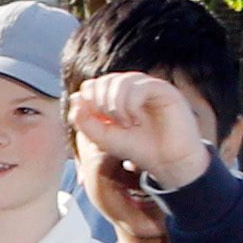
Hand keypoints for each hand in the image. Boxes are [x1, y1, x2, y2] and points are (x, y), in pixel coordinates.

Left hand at [69, 68, 213, 196]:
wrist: (167, 161)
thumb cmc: (137, 148)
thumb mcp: (102, 137)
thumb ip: (84, 120)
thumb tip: (76, 97)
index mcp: (116, 95)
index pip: (91, 86)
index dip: (88, 103)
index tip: (99, 123)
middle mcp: (131, 87)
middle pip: (102, 81)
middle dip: (100, 104)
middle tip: (113, 124)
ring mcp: (147, 86)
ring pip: (119, 81)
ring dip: (116, 106)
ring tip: (126, 124)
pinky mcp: (163, 89)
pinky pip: (138, 86)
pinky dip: (130, 105)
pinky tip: (136, 121)